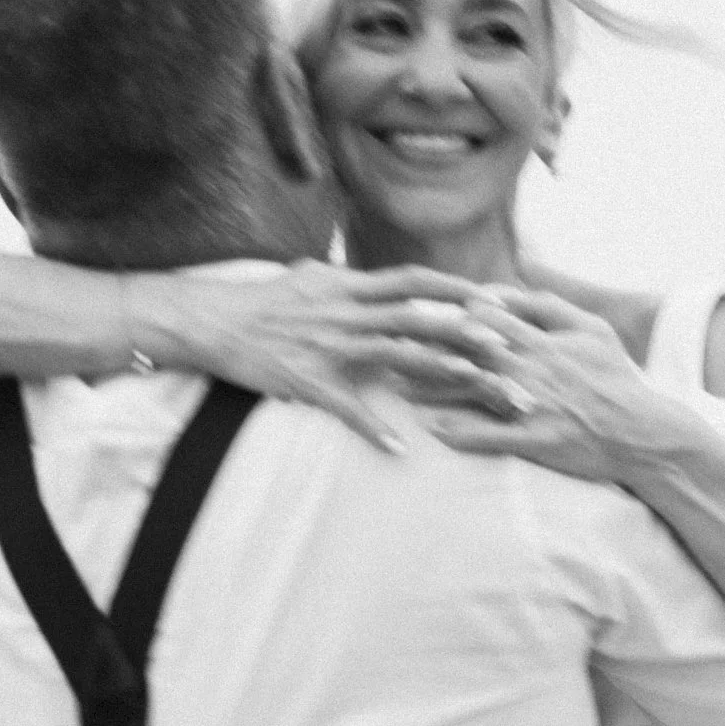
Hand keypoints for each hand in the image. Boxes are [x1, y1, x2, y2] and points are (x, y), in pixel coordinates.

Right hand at [164, 264, 523, 449]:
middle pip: (422, 321)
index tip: (497, 302)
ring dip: (447, 375)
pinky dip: (372, 427)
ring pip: (400, 358)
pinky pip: (346, 408)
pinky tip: (400, 447)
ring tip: (485, 390)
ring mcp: (330, 347)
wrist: (212, 319)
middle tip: (512, 357)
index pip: (415, 281)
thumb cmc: (263, 300)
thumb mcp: (311, 278)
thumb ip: (352, 282)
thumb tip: (380, 280)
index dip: (458, 291)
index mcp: (351, 286)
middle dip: (470, 338)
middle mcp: (348, 312)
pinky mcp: (308, 381)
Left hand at [416, 289, 708, 488]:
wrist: (644, 433)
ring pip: (476, 389)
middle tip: (390, 337)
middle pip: (474, 347)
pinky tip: (431, 432)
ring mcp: (536, 403)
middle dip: (430, 341)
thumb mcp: (594, 331)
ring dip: (434, 388)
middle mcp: (536, 366)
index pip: (490, 316)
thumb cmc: (618, 380)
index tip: (414, 304)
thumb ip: (551, 306)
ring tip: (397, 386)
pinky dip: (462, 434)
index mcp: (546, 338)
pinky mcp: (538, 440)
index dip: (450, 309)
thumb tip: (507, 289)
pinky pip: (493, 437)